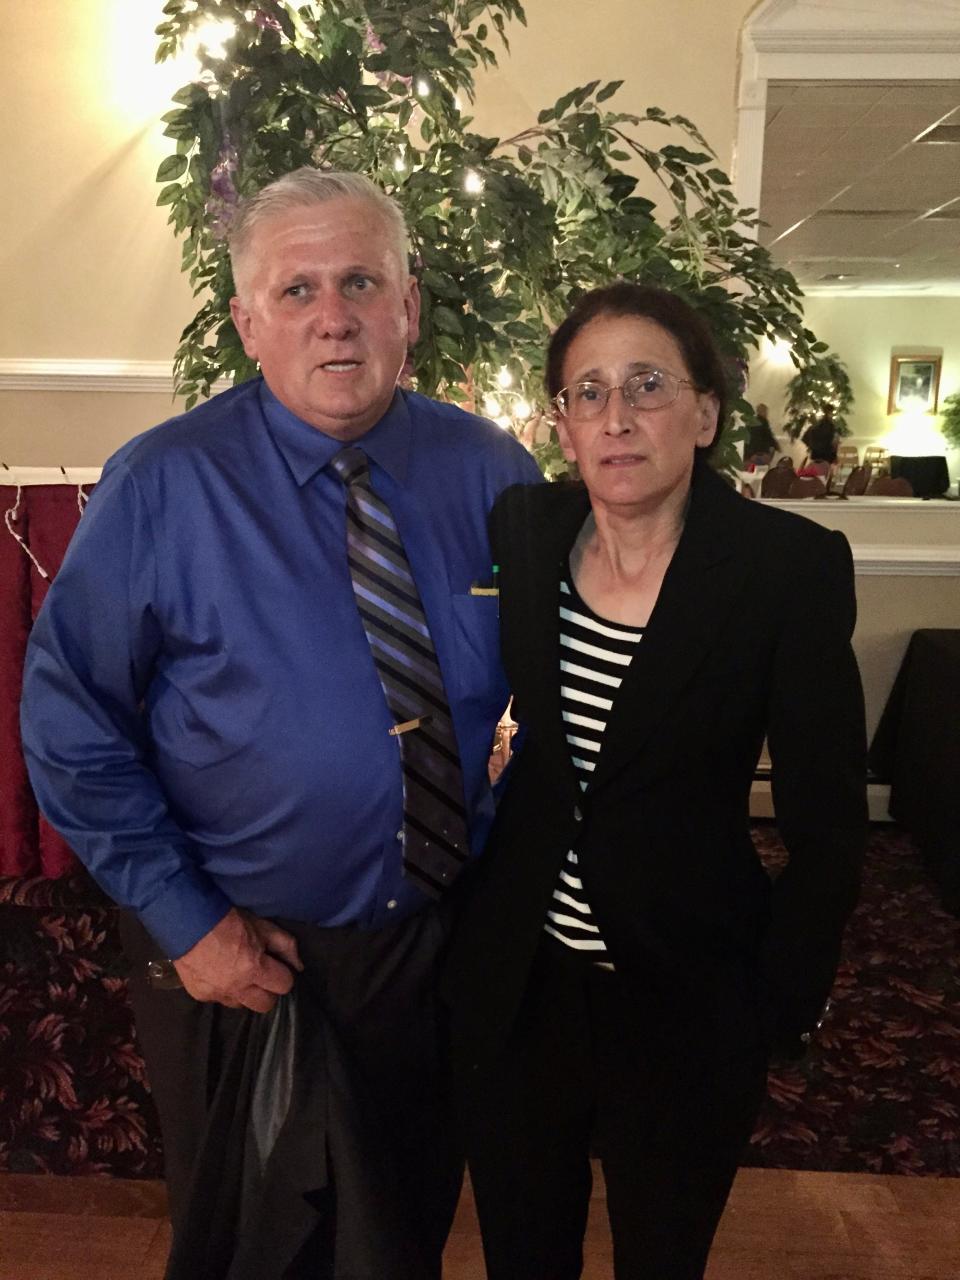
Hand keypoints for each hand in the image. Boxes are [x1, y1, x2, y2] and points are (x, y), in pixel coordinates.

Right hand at [173, 908, 302, 1012]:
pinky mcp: (200, 995)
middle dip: (268, 991)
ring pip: (242, 1005)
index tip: (277, 967)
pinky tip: (220, 974)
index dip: (283, 975)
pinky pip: (220, 1000)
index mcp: (254, 968)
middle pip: (265, 1005)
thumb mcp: (262, 926)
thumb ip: (285, 945)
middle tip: (262, 976)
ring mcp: (217, 994)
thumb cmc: (229, 920)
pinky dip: (224, 991)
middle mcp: (237, 987)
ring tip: (240, 975)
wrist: (188, 921)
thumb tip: (298, 965)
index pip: (283, 985)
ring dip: (245, 994)